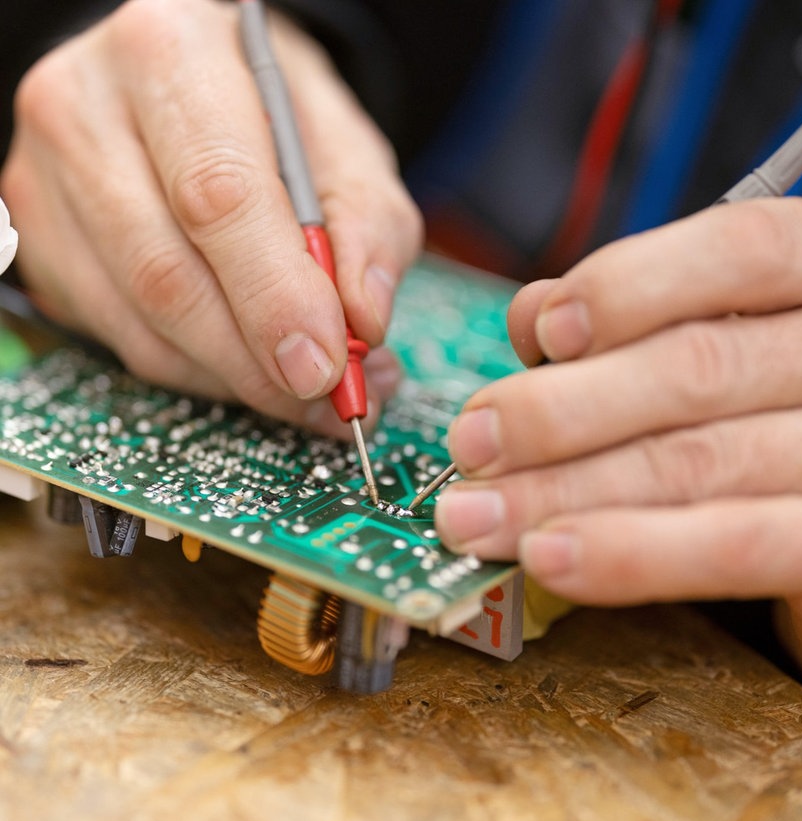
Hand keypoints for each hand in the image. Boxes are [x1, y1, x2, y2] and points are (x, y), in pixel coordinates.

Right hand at [0, 0, 421, 432]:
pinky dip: (199, 372)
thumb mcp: (348, 148)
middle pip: (167, 272)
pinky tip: (250, 367)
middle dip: (257, 359)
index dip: (275, 297)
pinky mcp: (44, 242)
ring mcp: (48, 180)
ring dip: (235, 377)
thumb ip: (368, 229)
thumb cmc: (276, 115)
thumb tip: (362, 321)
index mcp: (172, 53)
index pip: (218, 196)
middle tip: (325, 396)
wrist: (196, 87)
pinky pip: (124, 339)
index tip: (325, 366)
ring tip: (305, 388)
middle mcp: (85, 107)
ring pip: (142, 321)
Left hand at [437, 197, 801, 705]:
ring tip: (476, 513)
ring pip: (690, 461)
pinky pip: (728, 545)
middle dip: (559, 409)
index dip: (627, 284)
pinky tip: (553, 558)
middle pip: (692, 367)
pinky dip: (627, 552)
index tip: (540, 328)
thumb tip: (535, 311)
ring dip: (561, 490)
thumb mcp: (783, 335)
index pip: (738, 249)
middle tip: (472, 440)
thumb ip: (670, 314)